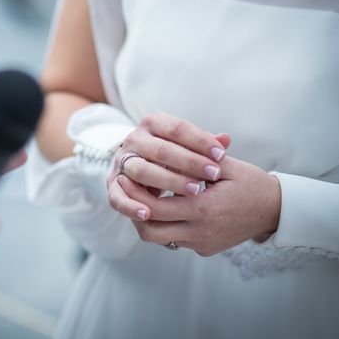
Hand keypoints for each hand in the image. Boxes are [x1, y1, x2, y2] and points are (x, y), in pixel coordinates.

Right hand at [106, 112, 229, 219]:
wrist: (138, 164)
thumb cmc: (172, 156)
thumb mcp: (187, 146)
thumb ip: (205, 145)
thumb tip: (226, 139)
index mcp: (152, 123)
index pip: (177, 128)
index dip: (200, 141)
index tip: (221, 155)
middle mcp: (133, 139)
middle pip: (161, 150)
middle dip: (189, 162)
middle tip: (213, 174)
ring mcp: (121, 162)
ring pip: (142, 171)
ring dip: (168, 182)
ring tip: (195, 192)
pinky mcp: (112, 185)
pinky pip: (118, 196)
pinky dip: (130, 206)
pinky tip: (148, 214)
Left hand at [112, 156, 281, 255]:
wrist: (275, 211)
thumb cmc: (251, 183)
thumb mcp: (226, 166)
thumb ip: (195, 158)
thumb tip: (165, 145)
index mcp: (204, 208)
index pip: (154, 207)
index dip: (134, 193)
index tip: (124, 177)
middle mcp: (200, 231)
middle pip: (149, 229)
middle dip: (133, 209)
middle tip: (125, 189)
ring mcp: (201, 243)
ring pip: (158, 238)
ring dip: (146, 220)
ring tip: (142, 198)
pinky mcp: (203, 249)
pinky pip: (174, 239)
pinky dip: (164, 225)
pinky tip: (162, 205)